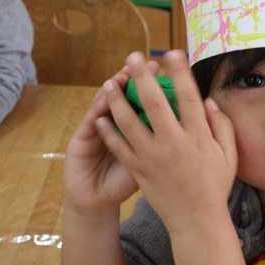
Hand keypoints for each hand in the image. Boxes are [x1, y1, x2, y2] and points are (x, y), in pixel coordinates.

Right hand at [63, 53, 159, 213]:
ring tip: (123, 75)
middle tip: (145, 63)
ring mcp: (97, 130)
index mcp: (134, 130)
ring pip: (106, 104)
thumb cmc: (124, 182)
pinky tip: (104, 101)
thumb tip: (183, 123)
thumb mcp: (149, 164)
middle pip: (126, 97)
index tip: (166, 70)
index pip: (145, 102)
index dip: (155, 86)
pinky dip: (97, 111)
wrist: (95, 201)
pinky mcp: (81, 141)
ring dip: (114, 89)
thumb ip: (161, 142)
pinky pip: (90, 123)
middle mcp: (115, 125)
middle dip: (136, 80)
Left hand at [95, 50, 237, 232]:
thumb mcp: (229, 155)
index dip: (180, 72)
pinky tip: (101, 117)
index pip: (188, 96)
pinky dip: (108, 131)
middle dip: (142, 76)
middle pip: (154, 102)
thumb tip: (207, 102)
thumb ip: (221, 126)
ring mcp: (153, 157)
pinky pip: (119, 147)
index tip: (172, 53)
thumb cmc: (215, 186)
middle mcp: (174, 143)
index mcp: (198, 137)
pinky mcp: (139, 170)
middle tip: (133, 57)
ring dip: (117, 99)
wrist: (196, 220)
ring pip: (129, 122)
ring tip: (110, 82)